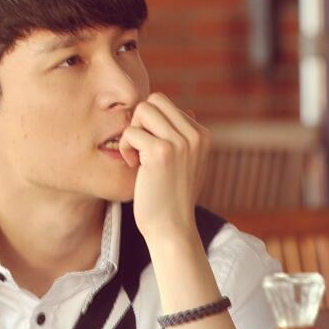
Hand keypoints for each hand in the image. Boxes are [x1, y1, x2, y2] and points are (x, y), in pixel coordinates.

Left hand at [118, 93, 211, 241]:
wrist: (171, 228)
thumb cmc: (172, 196)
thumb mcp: (188, 163)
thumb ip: (186, 137)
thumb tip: (187, 110)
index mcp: (202, 135)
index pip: (166, 103)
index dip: (150, 123)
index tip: (150, 149)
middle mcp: (195, 135)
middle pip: (155, 100)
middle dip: (140, 121)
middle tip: (139, 147)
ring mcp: (180, 142)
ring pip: (143, 110)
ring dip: (133, 131)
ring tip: (136, 156)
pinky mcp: (161, 152)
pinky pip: (131, 132)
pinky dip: (126, 147)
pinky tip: (133, 165)